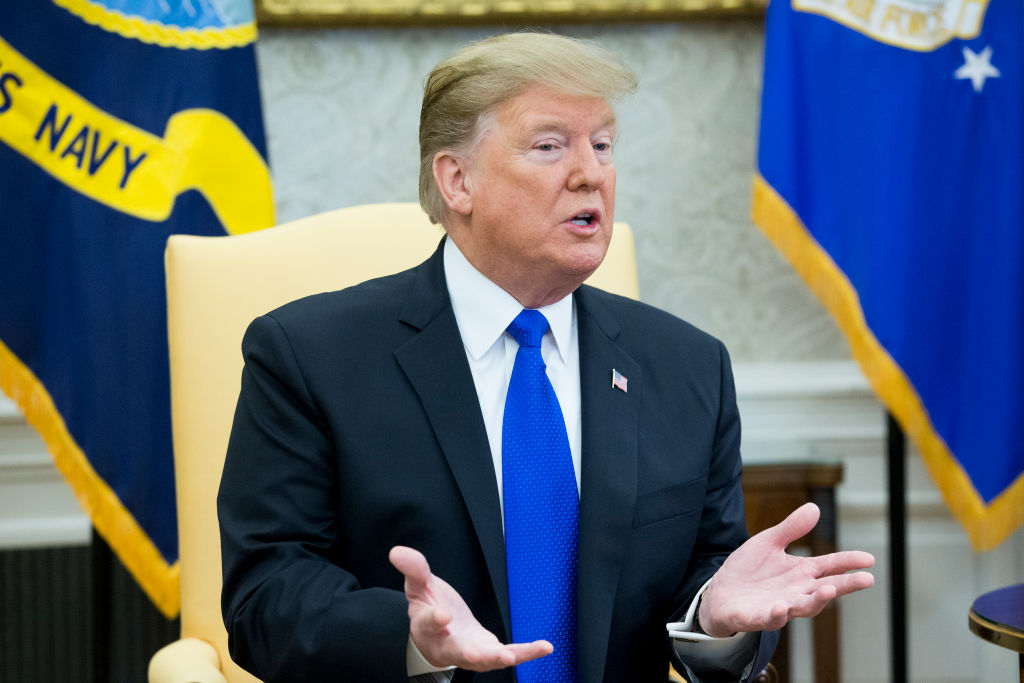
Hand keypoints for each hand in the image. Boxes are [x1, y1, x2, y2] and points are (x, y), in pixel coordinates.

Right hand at [388, 546, 552, 671]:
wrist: (438, 631)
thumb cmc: (427, 606)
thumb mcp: (419, 585)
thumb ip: (413, 569)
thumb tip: (397, 550)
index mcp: (426, 625)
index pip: (428, 623)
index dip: (435, 619)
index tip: (442, 614)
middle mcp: (448, 645)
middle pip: (460, 653)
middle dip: (476, 655)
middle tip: (490, 655)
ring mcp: (469, 652)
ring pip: (486, 660)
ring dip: (502, 658)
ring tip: (515, 655)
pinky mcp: (488, 653)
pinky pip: (508, 655)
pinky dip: (526, 653)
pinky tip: (546, 647)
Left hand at [698, 503, 874, 637]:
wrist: (720, 593)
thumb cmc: (750, 570)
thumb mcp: (768, 543)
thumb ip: (791, 529)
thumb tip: (815, 507)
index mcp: (801, 572)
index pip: (829, 566)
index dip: (848, 562)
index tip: (869, 559)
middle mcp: (796, 592)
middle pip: (825, 589)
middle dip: (845, 585)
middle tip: (866, 579)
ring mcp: (780, 606)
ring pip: (804, 608)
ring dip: (817, 601)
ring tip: (829, 590)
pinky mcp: (758, 617)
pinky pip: (770, 619)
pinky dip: (777, 615)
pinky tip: (781, 606)